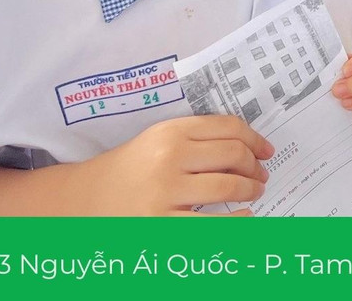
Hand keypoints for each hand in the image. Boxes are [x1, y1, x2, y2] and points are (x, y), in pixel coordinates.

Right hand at [77, 115, 272, 214]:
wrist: (86, 198)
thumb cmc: (131, 168)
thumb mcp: (160, 140)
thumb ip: (198, 138)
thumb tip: (248, 148)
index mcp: (171, 131)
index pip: (228, 127)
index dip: (255, 138)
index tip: (266, 150)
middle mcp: (169, 157)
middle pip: (233, 154)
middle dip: (254, 166)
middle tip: (261, 175)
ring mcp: (165, 191)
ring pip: (227, 186)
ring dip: (250, 189)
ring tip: (255, 192)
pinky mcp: (160, 223)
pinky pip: (211, 223)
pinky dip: (237, 220)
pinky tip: (246, 216)